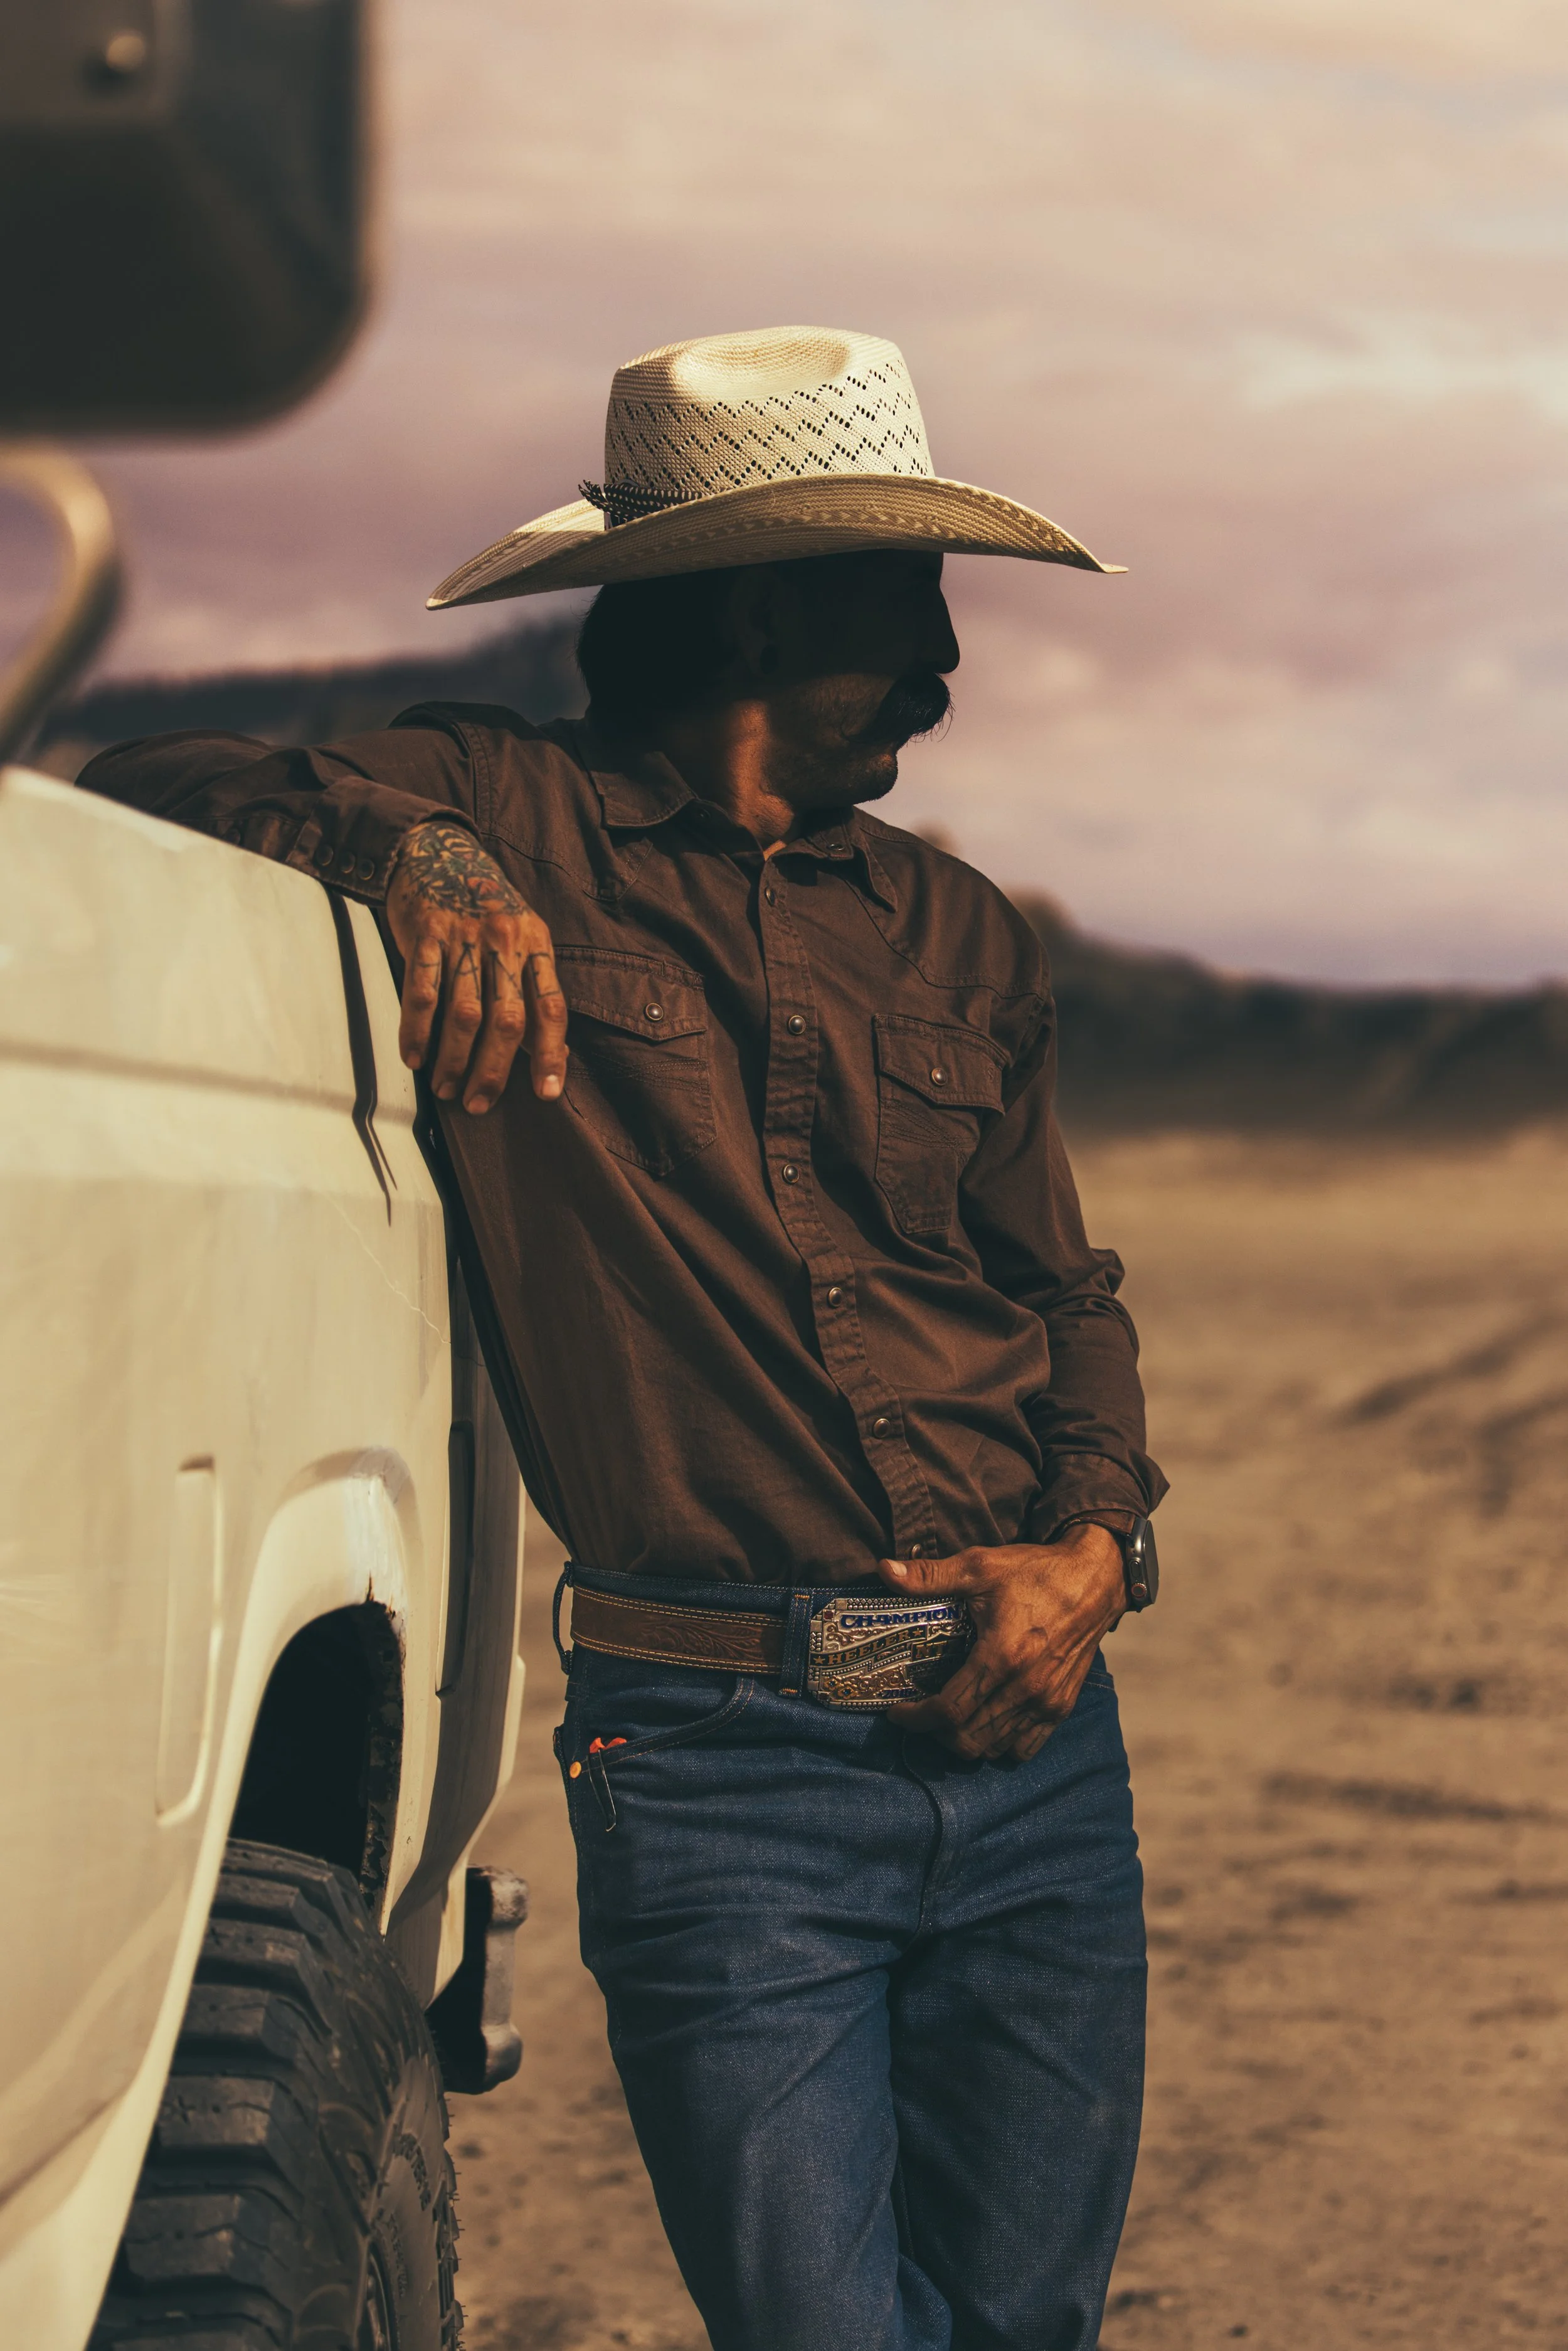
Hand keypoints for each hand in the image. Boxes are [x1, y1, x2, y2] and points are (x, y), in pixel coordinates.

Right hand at [385, 820, 567, 1114]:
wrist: (436, 851)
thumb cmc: (482, 906)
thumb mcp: (520, 937)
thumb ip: (532, 989)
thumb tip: (550, 1053)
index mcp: (536, 943)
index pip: (550, 1008)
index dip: (550, 1054)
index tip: (546, 1093)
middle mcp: (504, 940)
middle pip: (505, 1019)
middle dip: (492, 1070)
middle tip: (478, 1103)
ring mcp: (464, 936)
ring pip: (462, 1013)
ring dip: (452, 1059)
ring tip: (445, 1088)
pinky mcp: (425, 934)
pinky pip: (422, 991)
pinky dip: (417, 1030)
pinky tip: (415, 1057)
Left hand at [878, 1525, 1124, 1762]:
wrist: (1095, 1579)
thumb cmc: (1036, 1571)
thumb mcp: (980, 1566)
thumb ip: (930, 1575)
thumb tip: (885, 1570)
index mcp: (1002, 1657)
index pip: (949, 1711)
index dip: (916, 1719)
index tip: (897, 1712)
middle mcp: (1026, 1688)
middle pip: (968, 1740)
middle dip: (935, 1733)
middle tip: (921, 1712)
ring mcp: (1047, 1702)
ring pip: (994, 1748)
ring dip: (966, 1740)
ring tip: (950, 1717)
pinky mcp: (1062, 1706)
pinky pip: (1025, 1748)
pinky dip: (1000, 1744)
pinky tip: (987, 1722)